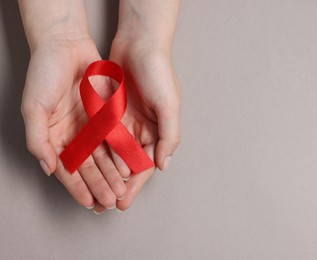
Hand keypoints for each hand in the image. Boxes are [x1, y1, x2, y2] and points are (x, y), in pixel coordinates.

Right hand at [21, 37, 127, 208]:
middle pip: (88, 166)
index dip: (78, 187)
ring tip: (121, 190)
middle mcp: (73, 135)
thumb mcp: (34, 107)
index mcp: (53, 137)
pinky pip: (114, 138)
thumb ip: (38, 139)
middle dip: (99, 185)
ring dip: (112, 174)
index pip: (67, 169)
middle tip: (111, 201)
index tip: (89, 202)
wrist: (66, 45)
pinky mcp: (105, 115)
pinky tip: (127, 166)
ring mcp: (90, 126)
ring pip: (104, 156)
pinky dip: (120, 153)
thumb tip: (47, 169)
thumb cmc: (44, 74)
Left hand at [92, 37, 180, 212]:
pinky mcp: (110, 112)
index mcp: (159, 132)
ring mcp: (125, 122)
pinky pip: (102, 135)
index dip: (135, 185)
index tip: (122, 202)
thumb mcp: (170, 105)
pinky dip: (96, 150)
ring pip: (113, 153)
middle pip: (128, 164)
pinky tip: (86, 164)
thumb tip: (164, 165)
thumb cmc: (159, 73)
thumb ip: (169, 136)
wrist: (139, 43)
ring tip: (93, 190)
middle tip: (104, 203)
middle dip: (117, 185)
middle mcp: (142, 130)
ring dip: (104, 173)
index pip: (146, 165)